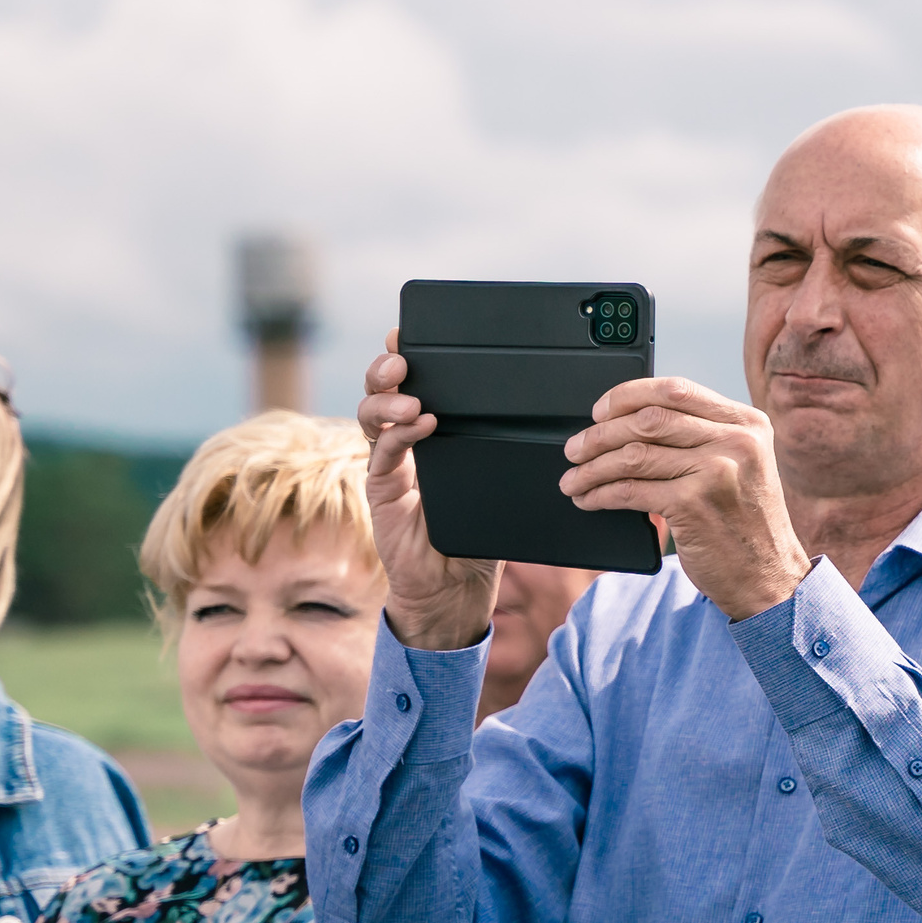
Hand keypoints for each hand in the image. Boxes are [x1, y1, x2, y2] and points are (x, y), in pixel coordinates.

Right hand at [357, 331, 500, 651]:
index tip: (415, 332)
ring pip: (371, 415)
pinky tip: (420, 423)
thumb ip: (508, 454)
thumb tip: (550, 419)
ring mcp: (388, 465)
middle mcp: (405, 444)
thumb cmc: (481, 538)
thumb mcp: (502, 487)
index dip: (412, 357)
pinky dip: (398, 433)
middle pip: (383, 391)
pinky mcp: (381, 490)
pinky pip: (381, 452)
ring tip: (412, 396)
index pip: (416, 386)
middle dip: (388, 366)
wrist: (455, 590)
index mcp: (433, 437)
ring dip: (387, 399)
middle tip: (402, 355)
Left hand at [562, 378, 811, 621]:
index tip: (600, 411)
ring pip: (634, 455)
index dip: (627, 396)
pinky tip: (590, 499)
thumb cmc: (747, 526)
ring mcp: (716, 471)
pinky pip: (631, 490)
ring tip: (574, 478)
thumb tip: (632, 422)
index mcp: (747, 424)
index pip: (675, 391)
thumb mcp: (740, 468)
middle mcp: (736, 441)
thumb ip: (704, 439)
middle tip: (576, 449)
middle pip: (648, 420)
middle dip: (600, 434)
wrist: (769, 578)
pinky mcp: (694, 504)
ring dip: (593, 468)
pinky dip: (601, 494)